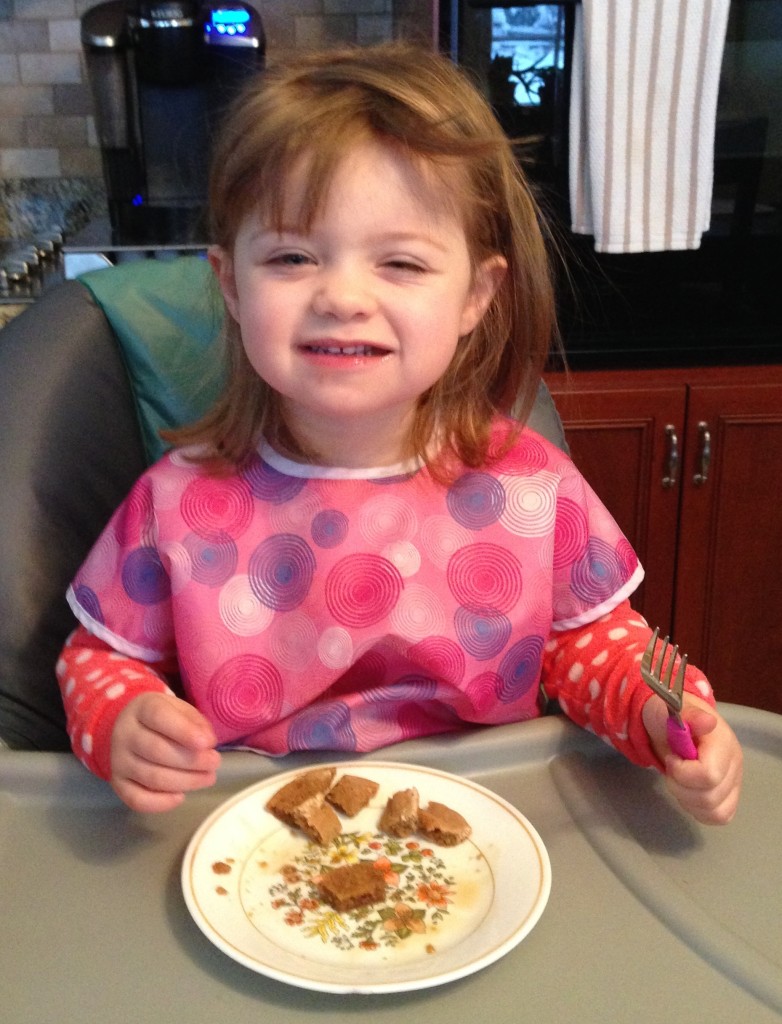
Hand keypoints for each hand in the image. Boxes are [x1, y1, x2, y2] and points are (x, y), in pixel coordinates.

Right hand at [111, 693, 220, 812]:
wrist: (130, 728)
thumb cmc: (164, 719)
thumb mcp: (181, 710)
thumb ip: (196, 723)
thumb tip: (207, 743)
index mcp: (142, 708)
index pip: (159, 717)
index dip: (184, 731)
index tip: (208, 743)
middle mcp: (124, 734)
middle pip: (157, 750)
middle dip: (191, 760)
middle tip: (215, 763)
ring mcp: (118, 761)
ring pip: (151, 777)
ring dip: (184, 781)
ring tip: (207, 778)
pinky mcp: (118, 783)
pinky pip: (136, 799)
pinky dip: (160, 803)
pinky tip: (180, 797)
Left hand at [642, 694, 742, 824]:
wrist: (673, 724)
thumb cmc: (671, 718)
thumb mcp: (673, 710)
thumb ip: (689, 716)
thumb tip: (707, 722)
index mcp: (724, 743)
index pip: (709, 775)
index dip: (682, 772)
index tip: (670, 758)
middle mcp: (735, 765)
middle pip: (710, 798)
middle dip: (680, 787)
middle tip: (671, 769)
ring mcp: (734, 783)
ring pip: (714, 812)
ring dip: (687, 800)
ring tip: (678, 780)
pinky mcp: (729, 797)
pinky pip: (718, 817)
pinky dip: (697, 809)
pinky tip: (687, 791)